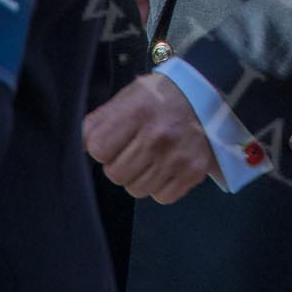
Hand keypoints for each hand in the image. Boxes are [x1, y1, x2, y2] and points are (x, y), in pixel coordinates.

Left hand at [83, 74, 214, 203]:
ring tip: (152, 156)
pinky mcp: (193, 172)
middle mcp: (157, 136)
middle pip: (115, 174)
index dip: (102, 147)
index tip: (112, 140)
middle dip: (119, 163)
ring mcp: (177, 157)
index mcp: (138, 111)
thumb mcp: (131, 94)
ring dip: (139, 176)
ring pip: (136, 189)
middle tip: (134, 148)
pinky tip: (167, 165)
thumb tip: (81, 146)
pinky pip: (161, 197)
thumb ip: (102, 119)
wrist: (210, 94)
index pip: (97, 149)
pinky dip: (161, 185)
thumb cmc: (164, 95)